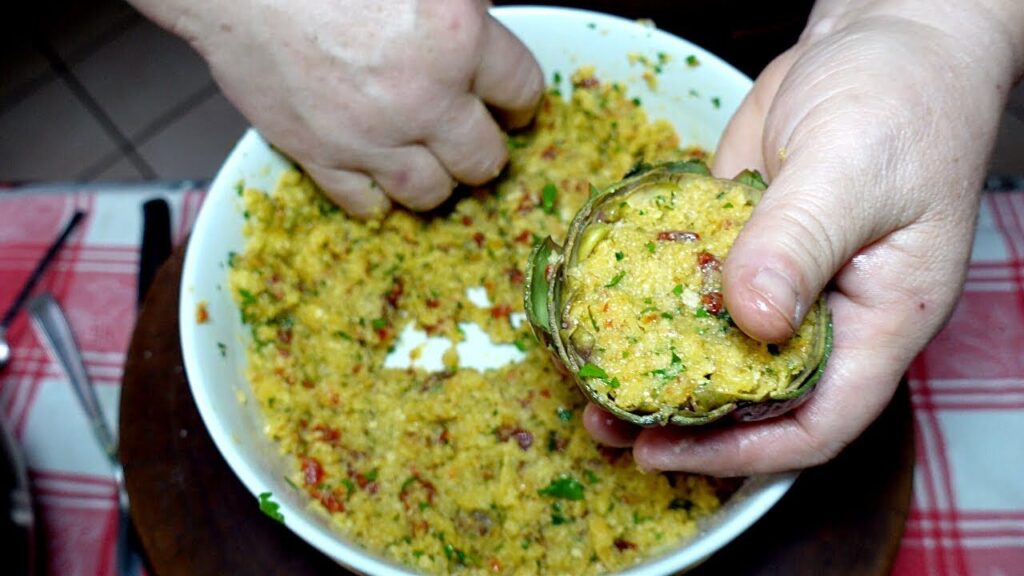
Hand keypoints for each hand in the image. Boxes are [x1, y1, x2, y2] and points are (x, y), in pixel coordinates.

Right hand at [135, 0, 542, 217]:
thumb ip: (464, 2)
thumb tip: (484, 17)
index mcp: (457, 36)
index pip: (521, 90)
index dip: (519, 101)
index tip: (512, 106)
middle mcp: (423, 96)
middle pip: (483, 158)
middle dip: (483, 150)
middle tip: (471, 137)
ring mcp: (369, 134)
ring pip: (429, 192)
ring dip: (434, 179)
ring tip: (425, 157)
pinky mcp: (318, 155)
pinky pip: (364, 204)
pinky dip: (375, 195)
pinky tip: (375, 173)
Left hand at [585, 0, 1023, 474]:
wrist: (883, 33)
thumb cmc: (901, 96)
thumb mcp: (852, 170)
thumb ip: (799, 243)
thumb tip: (751, 321)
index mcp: (879, 320)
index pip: (816, 420)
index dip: (742, 450)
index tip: (666, 452)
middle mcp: (829, 312)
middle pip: (755, 396)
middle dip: (682, 420)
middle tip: (606, 422)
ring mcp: (782, 278)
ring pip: (717, 346)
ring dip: (655, 367)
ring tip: (591, 378)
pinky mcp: (743, 242)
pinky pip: (693, 286)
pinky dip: (651, 302)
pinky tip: (604, 306)